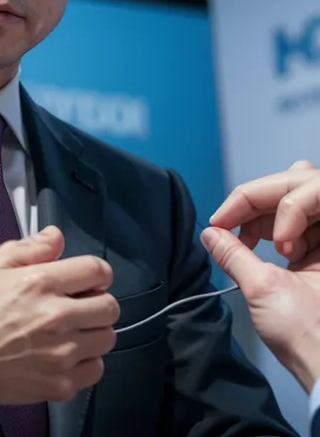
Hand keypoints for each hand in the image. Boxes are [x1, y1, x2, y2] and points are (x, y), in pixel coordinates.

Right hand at [0, 226, 119, 415]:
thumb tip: (57, 236)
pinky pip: (96, 370)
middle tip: (80, 305)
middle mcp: (57, 317)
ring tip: (74, 330)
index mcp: (42, 283)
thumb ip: (31, 247)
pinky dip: (87, 362)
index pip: (97, 270)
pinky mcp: (60, 384)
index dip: (98, 272)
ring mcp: (61, 354)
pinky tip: (68, 354)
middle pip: (110, 306)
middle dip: (98, 301)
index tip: (89, 279)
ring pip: (107, 338)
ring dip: (95, 331)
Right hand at [201, 161, 319, 391]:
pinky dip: (271, 229)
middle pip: (296, 184)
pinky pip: (295, 223)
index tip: (223, 221)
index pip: (297, 185)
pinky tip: (255, 244)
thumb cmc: (310, 335)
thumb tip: (210, 233)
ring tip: (244, 237)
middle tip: (230, 222)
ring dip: (264, 215)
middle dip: (260, 201)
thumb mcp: (264, 288)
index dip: (255, 198)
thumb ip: (234, 253)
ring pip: (294, 200)